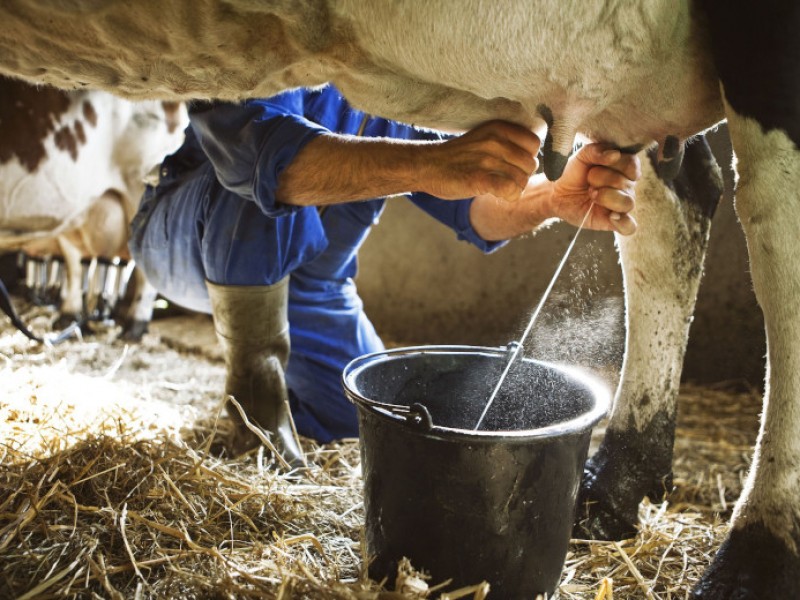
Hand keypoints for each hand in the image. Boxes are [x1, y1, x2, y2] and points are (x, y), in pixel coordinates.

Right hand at [421, 120, 540, 202]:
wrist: (427, 166)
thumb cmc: (458, 156)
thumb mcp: (484, 138)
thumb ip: (507, 142)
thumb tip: (534, 157)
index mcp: (499, 128)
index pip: (534, 143)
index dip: (527, 158)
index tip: (513, 165)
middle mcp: (495, 141)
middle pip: (531, 164)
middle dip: (521, 176)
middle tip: (504, 179)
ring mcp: (487, 159)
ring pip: (522, 179)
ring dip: (514, 189)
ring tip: (498, 187)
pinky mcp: (479, 178)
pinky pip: (511, 190)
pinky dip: (508, 196)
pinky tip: (497, 194)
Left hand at [550, 143, 639, 234]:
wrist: (557, 193)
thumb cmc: (573, 172)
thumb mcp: (581, 156)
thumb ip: (596, 151)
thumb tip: (615, 155)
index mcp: (624, 167)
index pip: (632, 164)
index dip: (614, 165)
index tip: (595, 166)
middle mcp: (627, 186)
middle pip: (626, 183)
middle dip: (602, 180)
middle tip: (588, 182)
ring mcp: (621, 204)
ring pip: (628, 203)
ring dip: (606, 197)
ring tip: (592, 195)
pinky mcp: (614, 222)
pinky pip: (629, 226)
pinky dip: (623, 222)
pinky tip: (611, 216)